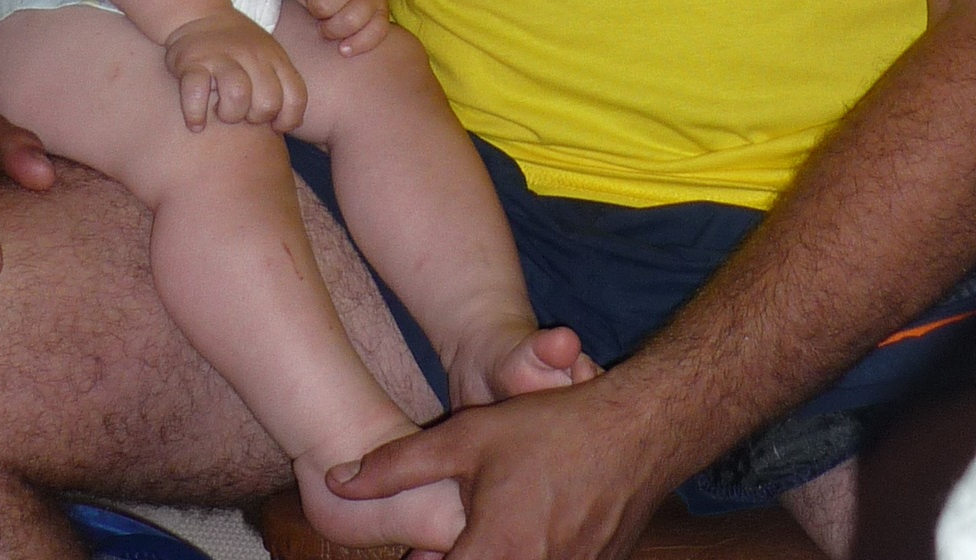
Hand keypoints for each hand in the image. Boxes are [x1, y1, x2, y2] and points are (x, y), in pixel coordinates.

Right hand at [162, 10, 307, 131]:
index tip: (273, 124)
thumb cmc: (238, 48)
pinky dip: (196, 114)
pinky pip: (196, 93)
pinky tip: (197, 122)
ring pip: (237, 96)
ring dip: (229, 114)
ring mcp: (221, 56)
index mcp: (274, 57)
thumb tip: (294, 123)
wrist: (198, 14)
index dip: (288, 120)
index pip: (296, 97)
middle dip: (255, 119)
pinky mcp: (192, 61)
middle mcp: (252, 55)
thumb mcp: (268, 57)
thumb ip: (283, 84)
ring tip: (221, 112)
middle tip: (242, 113)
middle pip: (268, 102)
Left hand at [327, 374, 671, 559]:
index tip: (414, 555)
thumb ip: (398, 465)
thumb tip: (338, 480)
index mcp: (494, 552)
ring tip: (470, 541)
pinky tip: (511, 537)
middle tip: (435, 546)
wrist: (637, 432)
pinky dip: (522, 558)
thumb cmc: (550, 429)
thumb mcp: (468, 434)